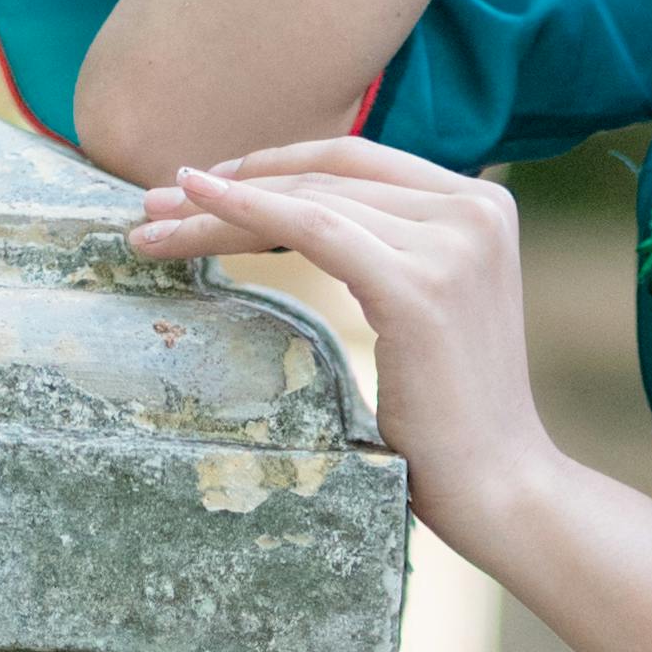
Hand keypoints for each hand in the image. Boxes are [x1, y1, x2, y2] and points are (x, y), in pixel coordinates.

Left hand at [126, 136, 567, 569]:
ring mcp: (452, 243)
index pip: (357, 164)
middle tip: (152, 206)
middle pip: (327, 178)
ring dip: (218, 209)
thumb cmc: (450, 416)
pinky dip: (245, 211)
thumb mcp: (425, 306)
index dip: (274, 165)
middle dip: (232, 184)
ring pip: (309, 202)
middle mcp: (475, 208)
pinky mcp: (419, 286)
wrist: (500, 486)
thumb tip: (303, 214)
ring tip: (151, 228)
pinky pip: (313, 229)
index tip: (201, 186)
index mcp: (481, 205)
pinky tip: (194, 205)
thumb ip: (391, 250)